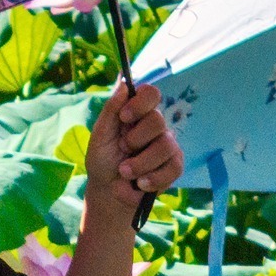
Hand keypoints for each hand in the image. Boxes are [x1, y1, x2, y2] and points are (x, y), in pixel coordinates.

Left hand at [80, 80, 182, 228]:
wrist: (108, 193)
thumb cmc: (103, 161)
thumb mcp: (101, 136)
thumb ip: (111, 110)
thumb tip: (124, 83)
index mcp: (137, 114)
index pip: (151, 94)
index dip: (141, 102)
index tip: (124, 117)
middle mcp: (155, 127)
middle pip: (157, 120)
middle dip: (136, 139)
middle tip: (123, 150)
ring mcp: (167, 146)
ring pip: (165, 145)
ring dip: (140, 163)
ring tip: (125, 172)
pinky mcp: (174, 166)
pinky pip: (173, 167)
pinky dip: (153, 178)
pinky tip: (140, 184)